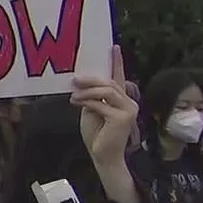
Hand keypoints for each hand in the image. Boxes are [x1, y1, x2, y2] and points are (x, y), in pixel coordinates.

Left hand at [71, 45, 136, 168]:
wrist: (103, 155)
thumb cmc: (97, 134)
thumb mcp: (92, 110)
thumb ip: (92, 97)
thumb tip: (81, 83)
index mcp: (122, 98)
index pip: (119, 76)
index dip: (116, 61)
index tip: (113, 47)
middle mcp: (129, 101)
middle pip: (109, 82)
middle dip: (90, 79)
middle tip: (74, 80)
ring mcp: (128, 109)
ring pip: (106, 90)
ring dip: (86, 91)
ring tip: (73, 96)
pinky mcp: (123, 117)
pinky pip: (101, 103)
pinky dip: (86, 102)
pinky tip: (76, 103)